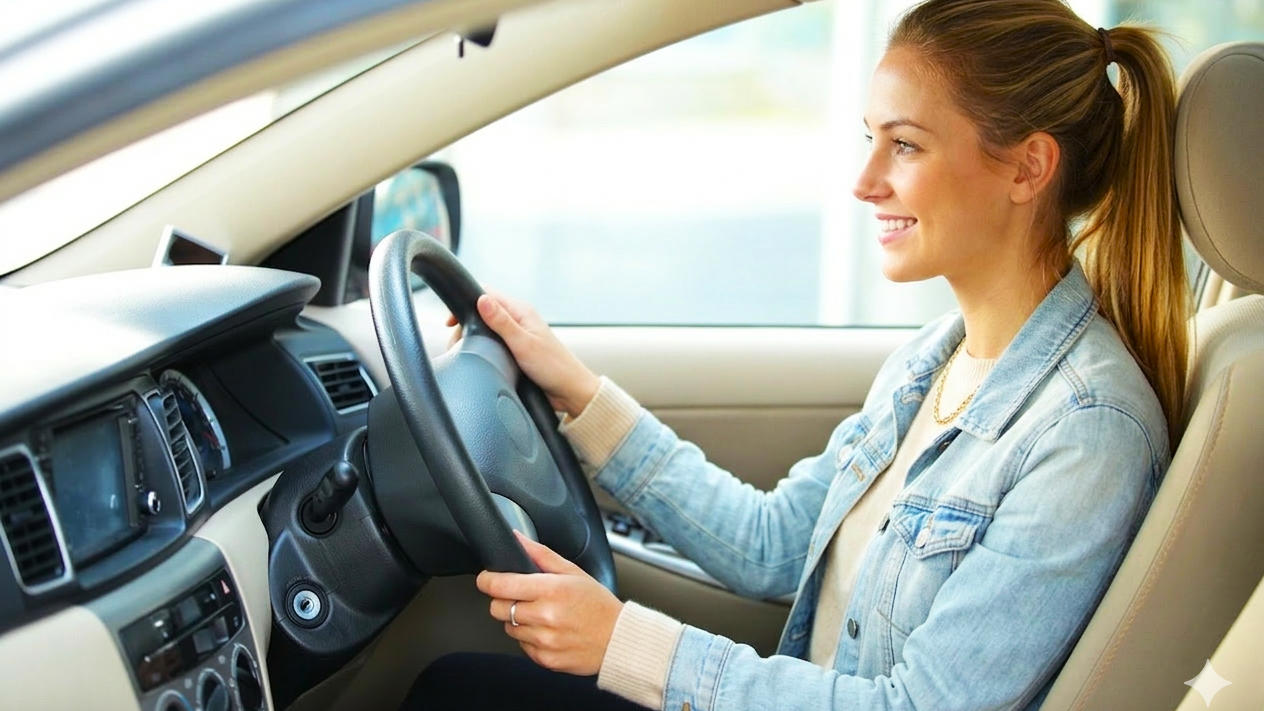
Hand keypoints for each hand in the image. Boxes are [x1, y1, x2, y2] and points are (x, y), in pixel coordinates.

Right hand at [446, 292, 599, 417]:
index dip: (467, 302)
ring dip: (475, 337)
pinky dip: (483, 348)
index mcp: (522, 311)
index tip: (452, 321)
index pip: (488, 294)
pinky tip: (479, 358)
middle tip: (456, 342)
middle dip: (467, 323)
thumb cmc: (553, 367)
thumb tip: (481, 299)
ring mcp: (517, 335)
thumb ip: (501, 322)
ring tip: (464, 351)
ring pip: (487, 328)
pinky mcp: (516, 350)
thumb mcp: (523, 343)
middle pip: (484, 311)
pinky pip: (494, 343)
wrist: (570, 392)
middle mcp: (519, 320)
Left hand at [476, 531, 623, 675]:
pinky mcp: (545, 659)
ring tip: (542, 615)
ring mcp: (544, 640)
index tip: (487, 578)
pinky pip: (522, 646)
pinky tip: (548, 631)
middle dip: (503, 600)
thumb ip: (541, 555)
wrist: (618, 640)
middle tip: (522, 597)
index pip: (500, 585)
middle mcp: (545, 616)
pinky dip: (530, 638)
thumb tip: (517, 539)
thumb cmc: (598, 604)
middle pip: (497, 608)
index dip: (487, 580)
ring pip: (508, 628)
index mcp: (551, 590)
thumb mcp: (573, 572)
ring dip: (518, 620)